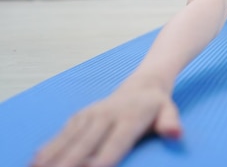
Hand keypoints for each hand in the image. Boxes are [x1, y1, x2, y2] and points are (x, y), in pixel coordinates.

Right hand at [31, 80, 180, 166]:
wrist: (142, 84)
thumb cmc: (156, 106)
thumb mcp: (169, 111)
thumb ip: (170, 123)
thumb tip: (175, 133)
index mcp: (128, 118)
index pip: (114, 144)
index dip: (101, 160)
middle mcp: (105, 116)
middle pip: (85, 145)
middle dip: (69, 164)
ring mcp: (89, 115)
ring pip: (68, 140)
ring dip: (51, 158)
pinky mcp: (79, 117)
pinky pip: (61, 135)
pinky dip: (47, 150)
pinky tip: (35, 163)